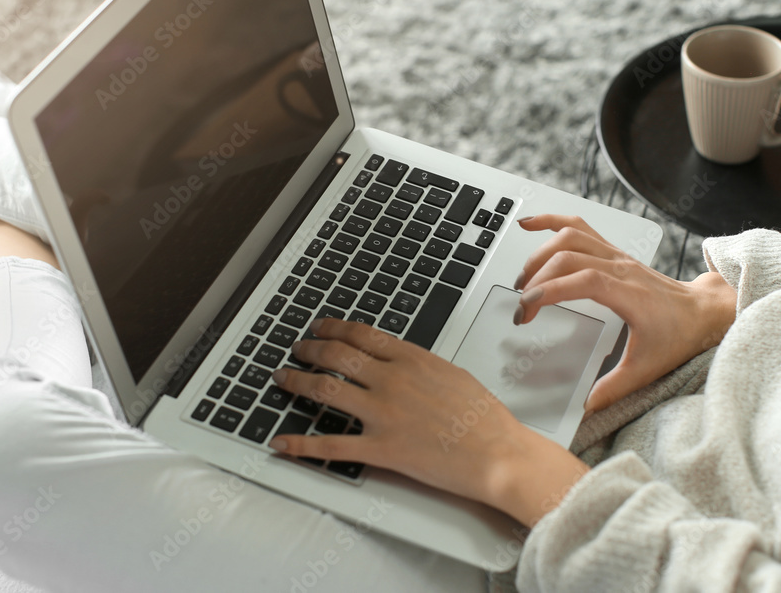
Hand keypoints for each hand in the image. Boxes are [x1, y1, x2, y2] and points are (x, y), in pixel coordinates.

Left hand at [269, 319, 588, 526]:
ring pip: (325, 389)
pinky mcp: (380, 448)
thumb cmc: (484, 419)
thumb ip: (419, 366)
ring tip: (283, 379)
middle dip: (309, 349)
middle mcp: (392, 380)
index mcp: (411, 359)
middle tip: (297, 350)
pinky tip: (281, 442)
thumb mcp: (451, 374)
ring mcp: (383, 414)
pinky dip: (301, 445)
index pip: (361, 334)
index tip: (320, 328)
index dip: (333, 328)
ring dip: (297, 381)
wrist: (498, 453)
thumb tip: (397, 362)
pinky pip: (331, 445)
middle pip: (336, 355)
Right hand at [514, 214, 735, 412]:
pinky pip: (579, 226)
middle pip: (568, 256)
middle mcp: (620, 267)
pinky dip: (551, 221)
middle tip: (521, 307)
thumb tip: (586, 406)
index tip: (526, 310)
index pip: (582, 280)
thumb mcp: (648, 368)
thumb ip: (615, 388)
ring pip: (570, 236)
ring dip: (540, 252)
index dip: (549, 290)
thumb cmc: (680, 335)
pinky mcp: (611, 252)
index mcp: (629, 293)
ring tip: (521, 277)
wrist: (704, 313)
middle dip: (536, 279)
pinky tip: (530, 224)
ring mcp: (615, 255)